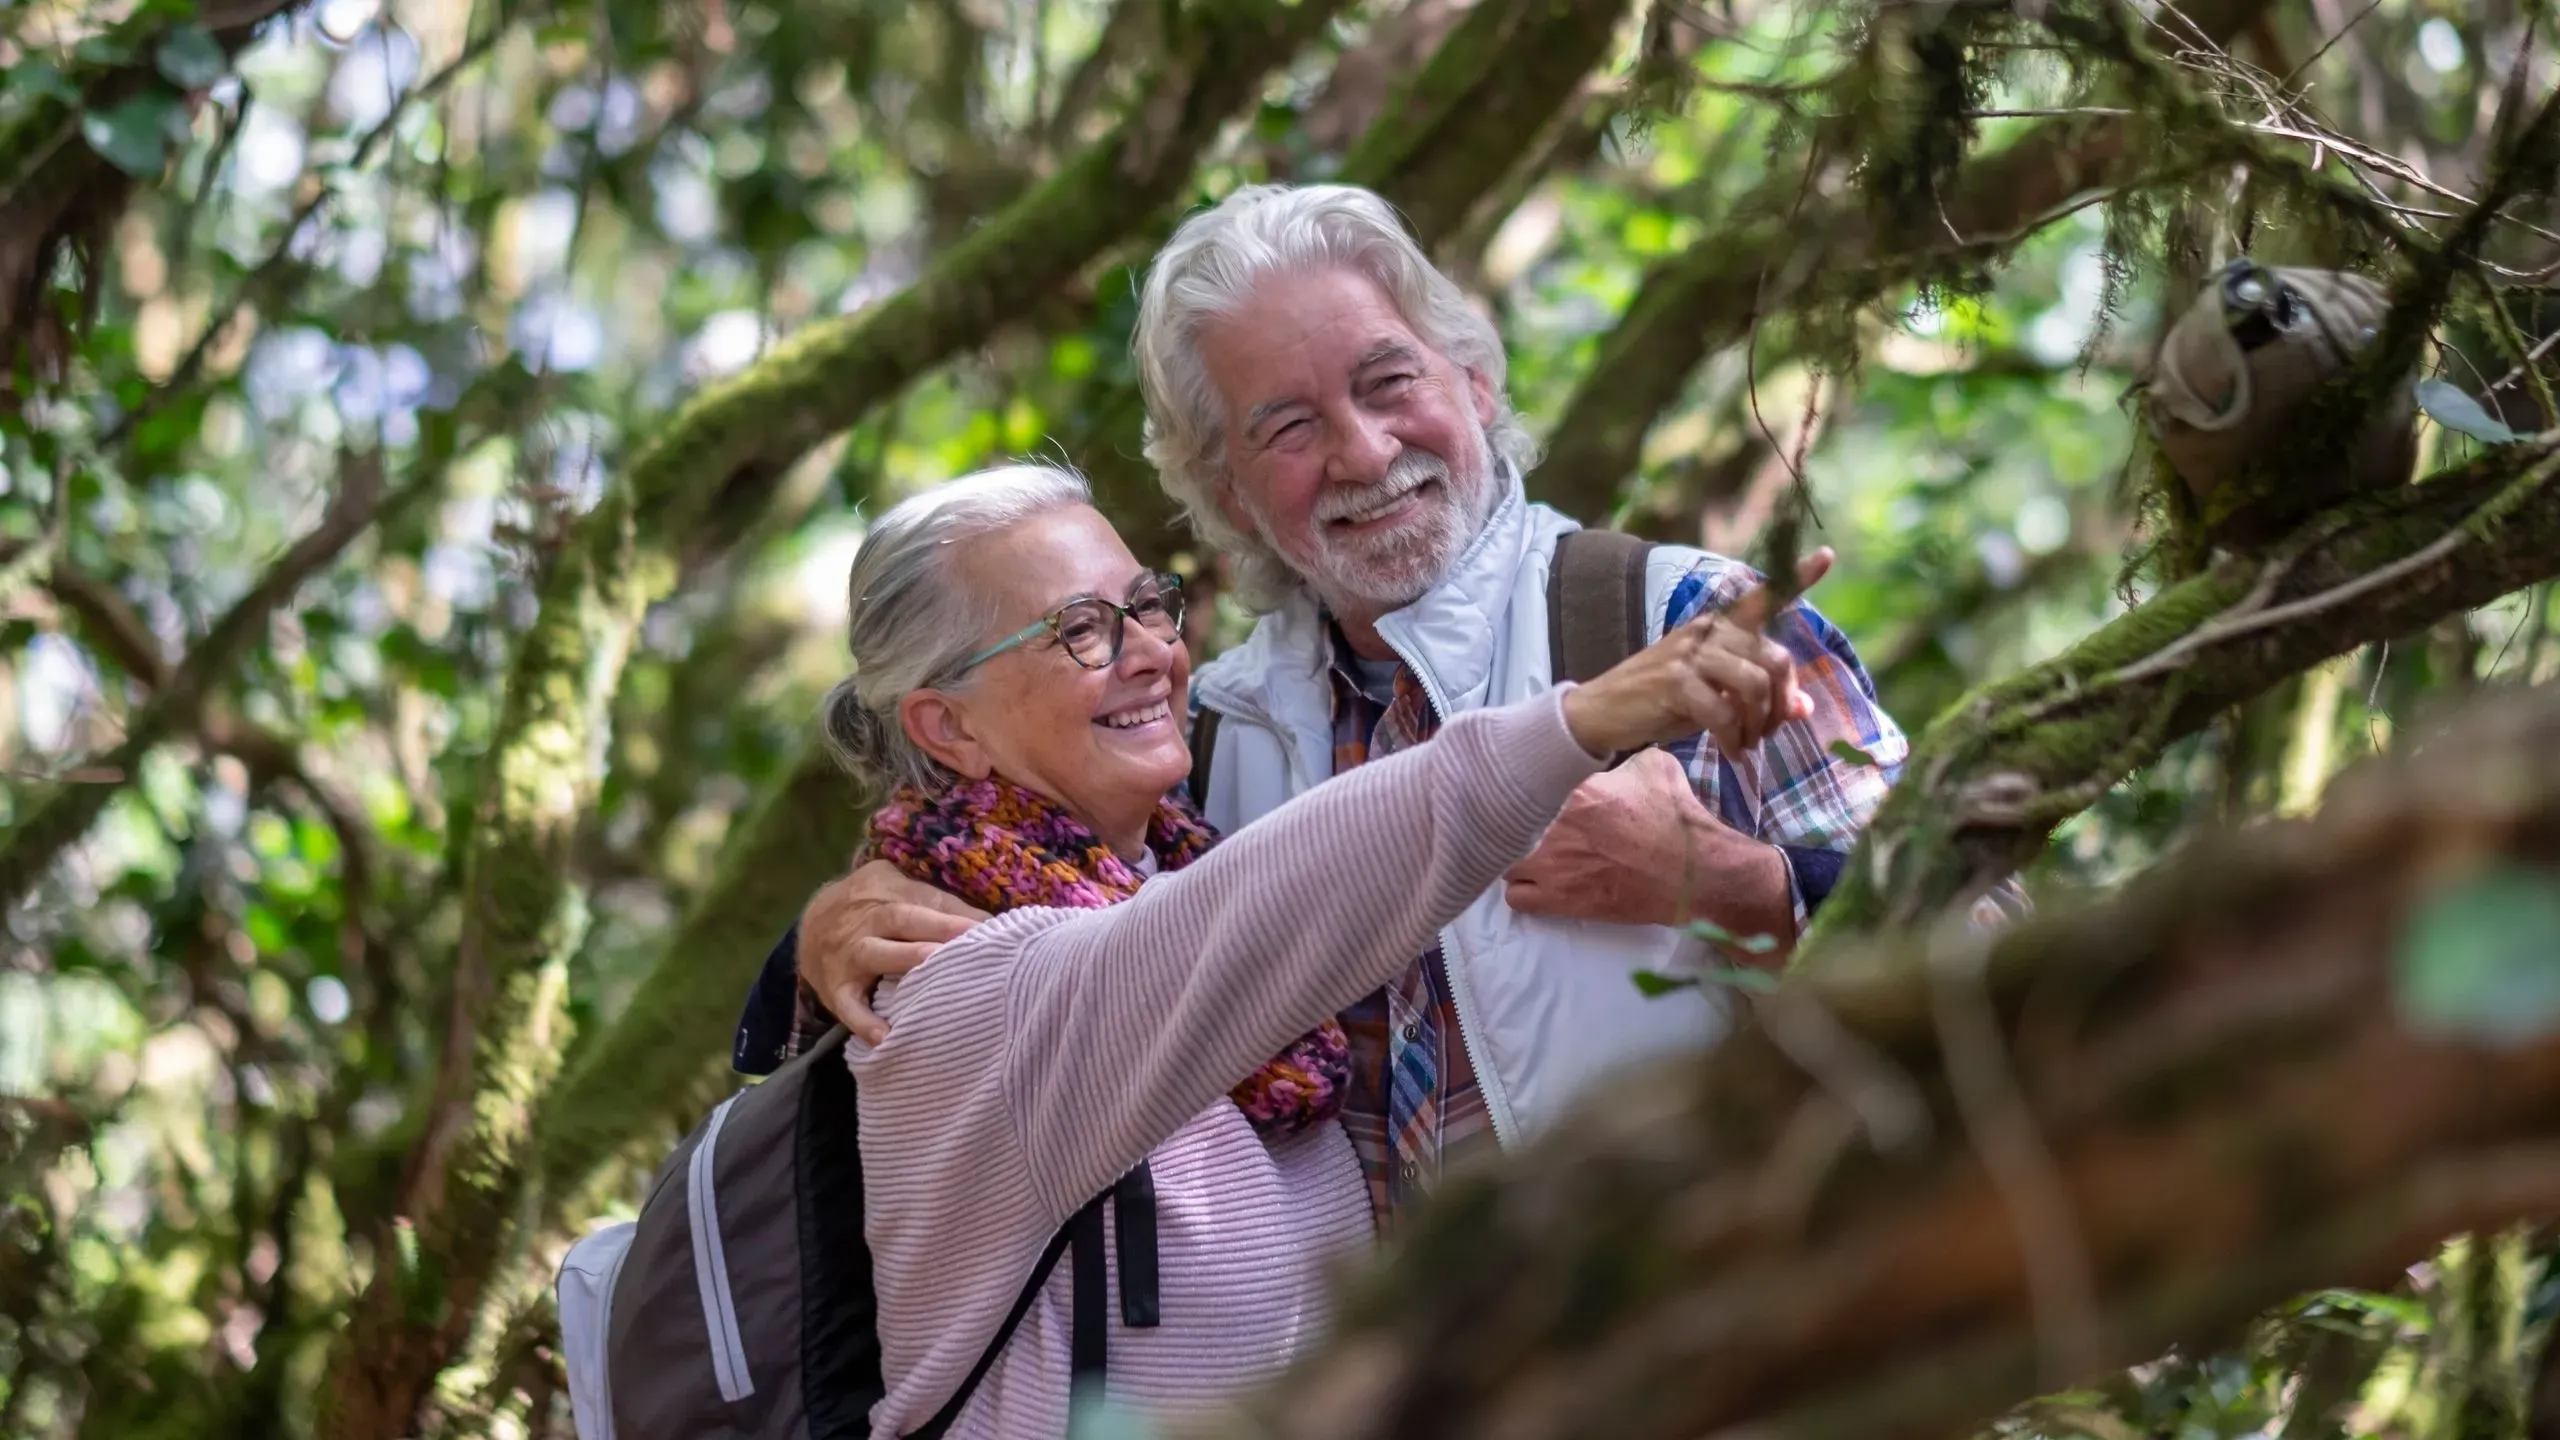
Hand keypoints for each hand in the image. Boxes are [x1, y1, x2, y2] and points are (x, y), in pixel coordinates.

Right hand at [799, 860, 988, 1043]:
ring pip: (875, 953)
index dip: (956, 915)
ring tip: (933, 977)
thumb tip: (994, 923)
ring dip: (904, 961)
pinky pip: (848, 1006)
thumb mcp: (901, 890)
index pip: (928, 901)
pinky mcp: (836, 988)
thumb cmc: (875, 907)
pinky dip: (863, 1022)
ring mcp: (850, 954)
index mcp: (891, 895)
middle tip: (968, 944)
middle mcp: (869, 921)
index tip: (989, 929)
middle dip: (935, 929)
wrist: (812, 923)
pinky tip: (885, 1038)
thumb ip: (944, 905)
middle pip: (902, 919)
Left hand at [1504, 749, 1700, 926]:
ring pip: (1503, 860)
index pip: (1527, 781)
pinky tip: (1539, 885)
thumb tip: (1611, 754)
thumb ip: (1621, 758)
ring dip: (1515, 858)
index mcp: (1571, 786)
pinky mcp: (1558, 899)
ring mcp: (1549, 864)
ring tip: (1533, 857)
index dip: (1530, 787)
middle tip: (1534, 826)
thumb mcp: (1653, 767)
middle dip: (1518, 823)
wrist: (1693, 871)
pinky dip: (1523, 891)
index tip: (1537, 792)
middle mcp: (1550, 823)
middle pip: (1505, 822)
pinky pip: (1516, 897)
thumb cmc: (1675, 817)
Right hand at [1561, 548, 1833, 759]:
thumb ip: (1756, 696)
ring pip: (1756, 686)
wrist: (1601, 711)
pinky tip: (1730, 751)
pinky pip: (1725, 712)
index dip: (1798, 577)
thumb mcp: (1714, 696)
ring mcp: (1691, 653)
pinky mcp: (1677, 680)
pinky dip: (1734, 739)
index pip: (1764, 597)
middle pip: (1776, 660)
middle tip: (1766, 733)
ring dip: (1759, 725)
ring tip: (1745, 745)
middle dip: (1782, 704)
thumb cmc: (1661, 701)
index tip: (1828, 556)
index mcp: (1719, 626)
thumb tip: (1802, 708)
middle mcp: (1708, 631)